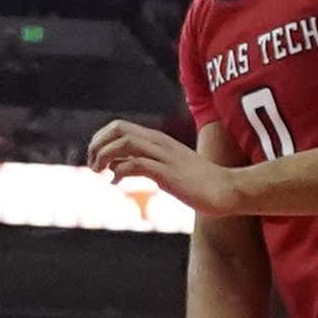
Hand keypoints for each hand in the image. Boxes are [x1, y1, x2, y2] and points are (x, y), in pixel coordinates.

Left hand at [85, 118, 236, 216]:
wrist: (225, 190)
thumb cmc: (198, 183)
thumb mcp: (165, 168)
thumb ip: (142, 163)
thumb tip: (116, 168)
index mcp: (157, 139)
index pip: (119, 126)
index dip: (101, 139)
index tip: (95, 158)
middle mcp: (158, 142)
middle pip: (117, 128)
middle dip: (97, 143)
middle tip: (92, 165)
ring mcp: (163, 156)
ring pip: (123, 142)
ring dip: (104, 156)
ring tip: (98, 172)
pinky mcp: (166, 172)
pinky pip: (135, 164)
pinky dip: (120, 171)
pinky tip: (116, 183)